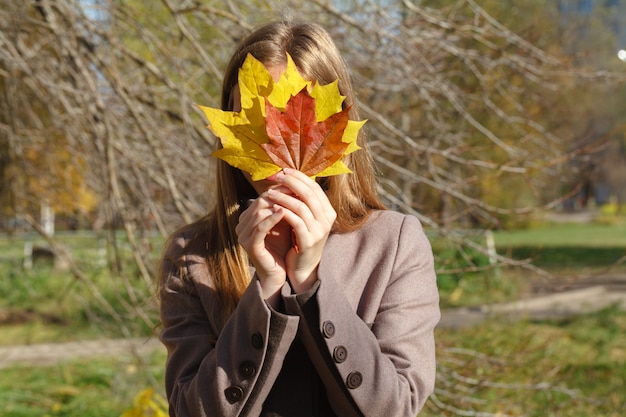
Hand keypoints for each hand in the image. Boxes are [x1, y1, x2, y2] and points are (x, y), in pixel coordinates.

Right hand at [235, 194, 291, 304]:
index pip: (264, 197)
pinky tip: (284, 212)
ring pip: (259, 212)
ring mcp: (243, 235)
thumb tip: (297, 185)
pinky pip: (260, 227)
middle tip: (296, 191)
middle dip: (279, 196)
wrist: (279, 273)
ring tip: (293, 201)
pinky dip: (272, 218)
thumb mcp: (283, 223)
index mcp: (248, 218)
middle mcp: (242, 225)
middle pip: (260, 202)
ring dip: (277, 205)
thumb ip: (285, 206)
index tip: (298, 187)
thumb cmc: (282, 247)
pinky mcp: (249, 245)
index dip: (280, 190)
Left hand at [265, 168, 335, 292]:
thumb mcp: (305, 218)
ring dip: (284, 197)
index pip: (315, 187)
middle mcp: (327, 219)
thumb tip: (289, 176)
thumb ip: (301, 201)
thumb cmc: (300, 239)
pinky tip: (273, 208)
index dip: (299, 177)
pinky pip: (296, 222)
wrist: (302, 267)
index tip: (283, 170)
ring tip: (269, 193)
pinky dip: (284, 212)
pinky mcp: (308, 242)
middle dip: (291, 182)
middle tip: (276, 176)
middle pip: (309, 193)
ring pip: (301, 206)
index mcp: (328, 211)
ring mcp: (319, 231)